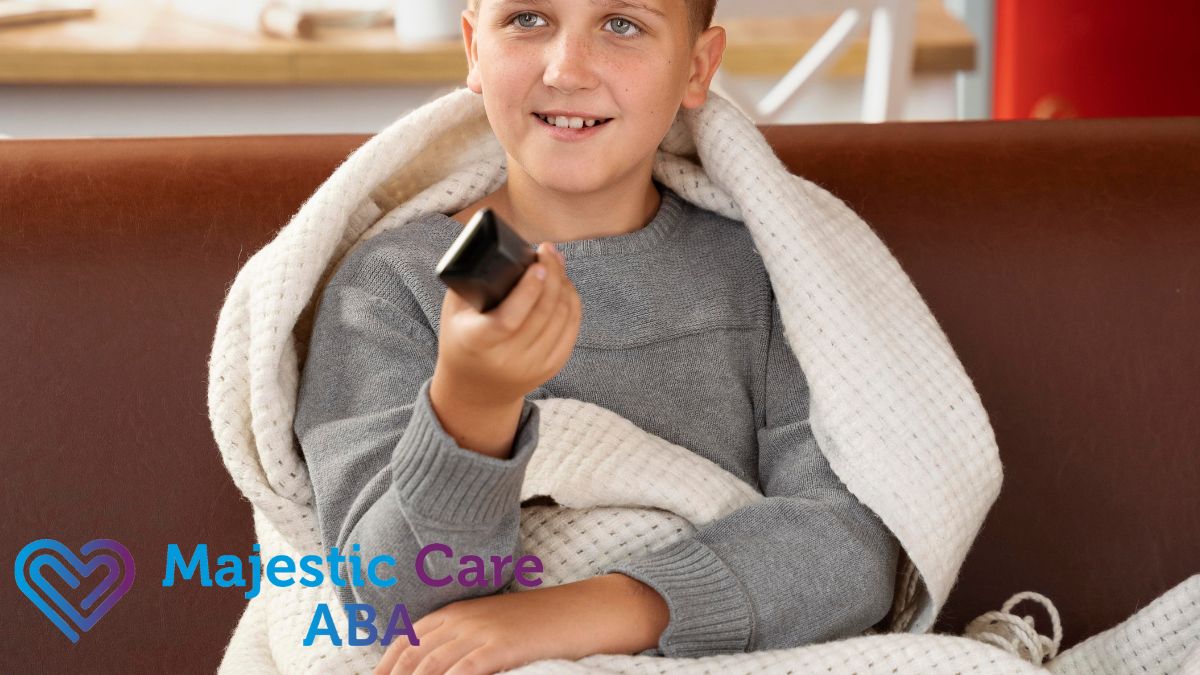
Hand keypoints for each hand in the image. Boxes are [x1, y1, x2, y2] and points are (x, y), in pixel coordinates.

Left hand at [372, 574, 668, 674]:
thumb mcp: (494, 625)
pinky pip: (463, 671)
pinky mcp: (500, 647)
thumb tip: (437, 663)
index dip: (385, 668)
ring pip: (430, 667)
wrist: (584, 610)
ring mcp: (480, 631)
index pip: (404, 643)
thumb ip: (463, 640)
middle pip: (411, 657)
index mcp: (455, 612)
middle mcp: (461, 619)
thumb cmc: (541, 624)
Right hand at [434, 242, 581, 408]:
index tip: (537, 264)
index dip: (529, 290)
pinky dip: (572, 304)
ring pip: (562, 318)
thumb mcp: (455, 310)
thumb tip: (508, 248)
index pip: (510, 319)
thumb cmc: (463, 337)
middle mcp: (507, 359)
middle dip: (552, 275)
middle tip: (548, 250)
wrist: (475, 388)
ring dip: (564, 285)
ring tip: (556, 264)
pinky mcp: (551, 368)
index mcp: (477, 343)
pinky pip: (571, 330)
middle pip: (543, 313)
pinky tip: (565, 287)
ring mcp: (532, 367)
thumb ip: (474, 280)